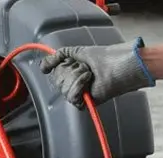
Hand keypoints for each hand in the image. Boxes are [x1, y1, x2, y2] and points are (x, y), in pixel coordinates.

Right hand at [40, 37, 154, 108]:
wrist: (120, 65)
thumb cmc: (107, 58)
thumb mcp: (78, 52)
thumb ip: (59, 56)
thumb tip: (42, 66)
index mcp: (73, 72)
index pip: (54, 72)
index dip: (60, 64)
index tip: (69, 60)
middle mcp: (75, 84)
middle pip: (57, 81)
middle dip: (70, 70)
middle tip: (86, 67)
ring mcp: (81, 94)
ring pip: (63, 89)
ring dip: (76, 77)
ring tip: (89, 73)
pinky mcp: (87, 102)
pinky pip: (71, 98)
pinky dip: (78, 86)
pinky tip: (88, 80)